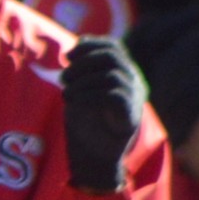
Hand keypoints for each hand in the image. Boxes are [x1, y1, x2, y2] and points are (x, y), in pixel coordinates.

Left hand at [62, 37, 146, 193]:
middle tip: (63, 78)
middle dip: (82, 63)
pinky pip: (112, 95)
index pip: (114, 47)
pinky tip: (73, 102)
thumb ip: (84, 68)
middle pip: (112, 57)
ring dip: (81, 82)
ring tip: (66, 94)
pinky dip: (88, 95)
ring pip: (111, 76)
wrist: (93, 154)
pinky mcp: (130, 117)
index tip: (68, 55)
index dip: (91, 45)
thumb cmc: (87, 119)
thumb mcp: (82, 87)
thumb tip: (77, 45)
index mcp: (125, 73)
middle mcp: (135, 82)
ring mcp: (135, 99)